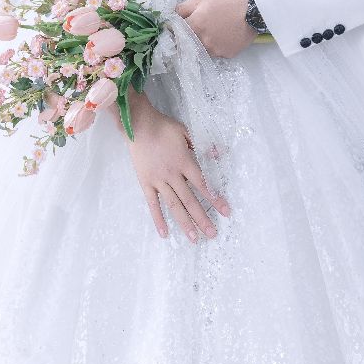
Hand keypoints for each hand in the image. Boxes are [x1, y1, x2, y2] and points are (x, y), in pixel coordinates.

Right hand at [126, 103, 230, 241]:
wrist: (138, 125)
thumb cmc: (164, 127)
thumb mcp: (187, 132)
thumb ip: (202, 145)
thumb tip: (219, 153)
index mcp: (185, 162)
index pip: (203, 185)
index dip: (215, 199)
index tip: (225, 212)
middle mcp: (173, 175)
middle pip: (190, 200)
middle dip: (202, 218)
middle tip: (212, 234)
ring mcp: (158, 181)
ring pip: (174, 205)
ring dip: (185, 222)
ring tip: (194, 238)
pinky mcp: (146, 183)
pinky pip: (153, 204)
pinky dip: (158, 219)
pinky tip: (165, 233)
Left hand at [175, 0, 256, 57]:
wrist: (253, 8)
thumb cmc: (226, 0)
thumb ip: (181, 9)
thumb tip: (168, 17)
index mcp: (194, 27)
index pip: (175, 36)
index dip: (174, 32)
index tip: (177, 29)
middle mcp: (203, 42)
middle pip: (189, 45)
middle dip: (190, 38)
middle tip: (200, 27)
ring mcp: (216, 50)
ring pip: (203, 50)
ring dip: (204, 43)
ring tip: (215, 30)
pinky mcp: (228, 54)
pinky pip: (217, 52)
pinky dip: (218, 45)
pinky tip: (224, 35)